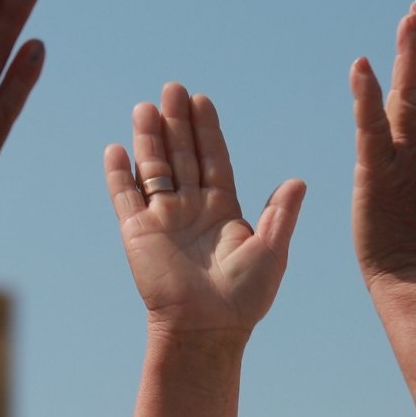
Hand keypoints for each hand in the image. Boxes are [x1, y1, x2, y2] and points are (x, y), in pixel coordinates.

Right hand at [103, 83, 305, 342]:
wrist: (207, 329)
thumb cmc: (244, 297)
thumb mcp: (271, 251)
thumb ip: (280, 215)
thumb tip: (298, 181)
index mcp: (224, 209)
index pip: (214, 159)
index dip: (207, 130)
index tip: (202, 100)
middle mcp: (192, 208)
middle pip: (182, 155)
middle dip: (177, 122)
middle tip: (173, 88)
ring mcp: (163, 218)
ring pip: (154, 168)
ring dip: (149, 138)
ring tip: (146, 106)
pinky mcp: (138, 233)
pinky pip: (126, 197)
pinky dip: (120, 174)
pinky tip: (117, 148)